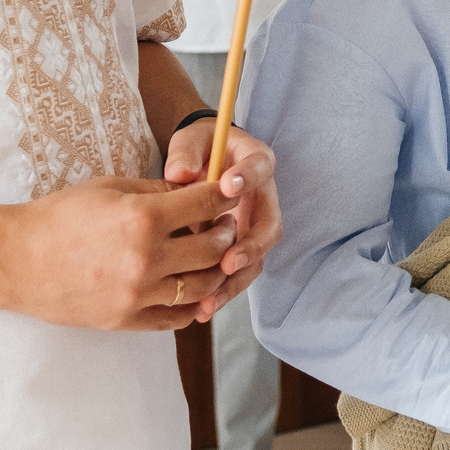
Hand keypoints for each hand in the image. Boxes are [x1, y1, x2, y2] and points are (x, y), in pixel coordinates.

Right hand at [0, 174, 242, 330]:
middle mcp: (147, 259)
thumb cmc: (59, 216)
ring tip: (211, 259)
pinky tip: (193, 291)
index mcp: (143, 218)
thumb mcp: (110, 188)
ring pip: (203, 286)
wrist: (16, 261)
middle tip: (225, 226)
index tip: (231, 193)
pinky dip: (193, 305)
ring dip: (214, 270)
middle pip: (214, 248)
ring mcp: (138, 294)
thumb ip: (157, 192)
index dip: (225, 195)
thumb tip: (195, 192)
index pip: (207, 203)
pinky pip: (177, 318)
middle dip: (225, 232)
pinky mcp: (127, 320)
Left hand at [162, 122, 279, 320]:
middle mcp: (263, 198)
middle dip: (251, 246)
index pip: (261, 168)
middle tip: (228, 261)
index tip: (229, 186)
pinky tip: (203, 309)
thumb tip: (179, 173)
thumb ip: (186, 152)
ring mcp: (254, 227)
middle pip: (270, 225)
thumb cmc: (199, 148)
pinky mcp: (241, 248)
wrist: (202, 162)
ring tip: (212, 299)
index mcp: (256, 162)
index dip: (249, 178)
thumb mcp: (192, 141)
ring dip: (237, 280)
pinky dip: (223, 291)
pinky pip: (239, 273)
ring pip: (256, 258)